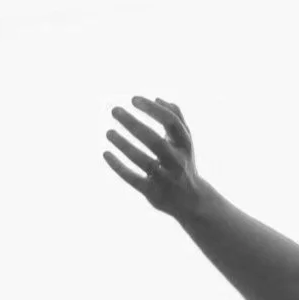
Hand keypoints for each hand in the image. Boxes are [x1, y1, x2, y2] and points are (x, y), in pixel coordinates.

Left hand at [104, 97, 199, 216]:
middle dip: (134, 124)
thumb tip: (157, 98)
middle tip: (114, 110)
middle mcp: (177, 162)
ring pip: (143, 161)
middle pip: (155, 141)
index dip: (152, 109)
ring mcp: (166, 179)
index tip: (133, 99)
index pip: (171, 122)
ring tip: (109, 132)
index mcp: (184, 145)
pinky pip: (134, 179)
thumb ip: (177, 118)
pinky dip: (119, 167)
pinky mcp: (153, 193)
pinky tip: (106, 154)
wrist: (192, 201)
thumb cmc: (183, 163)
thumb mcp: (185, 142)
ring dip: (124, 145)